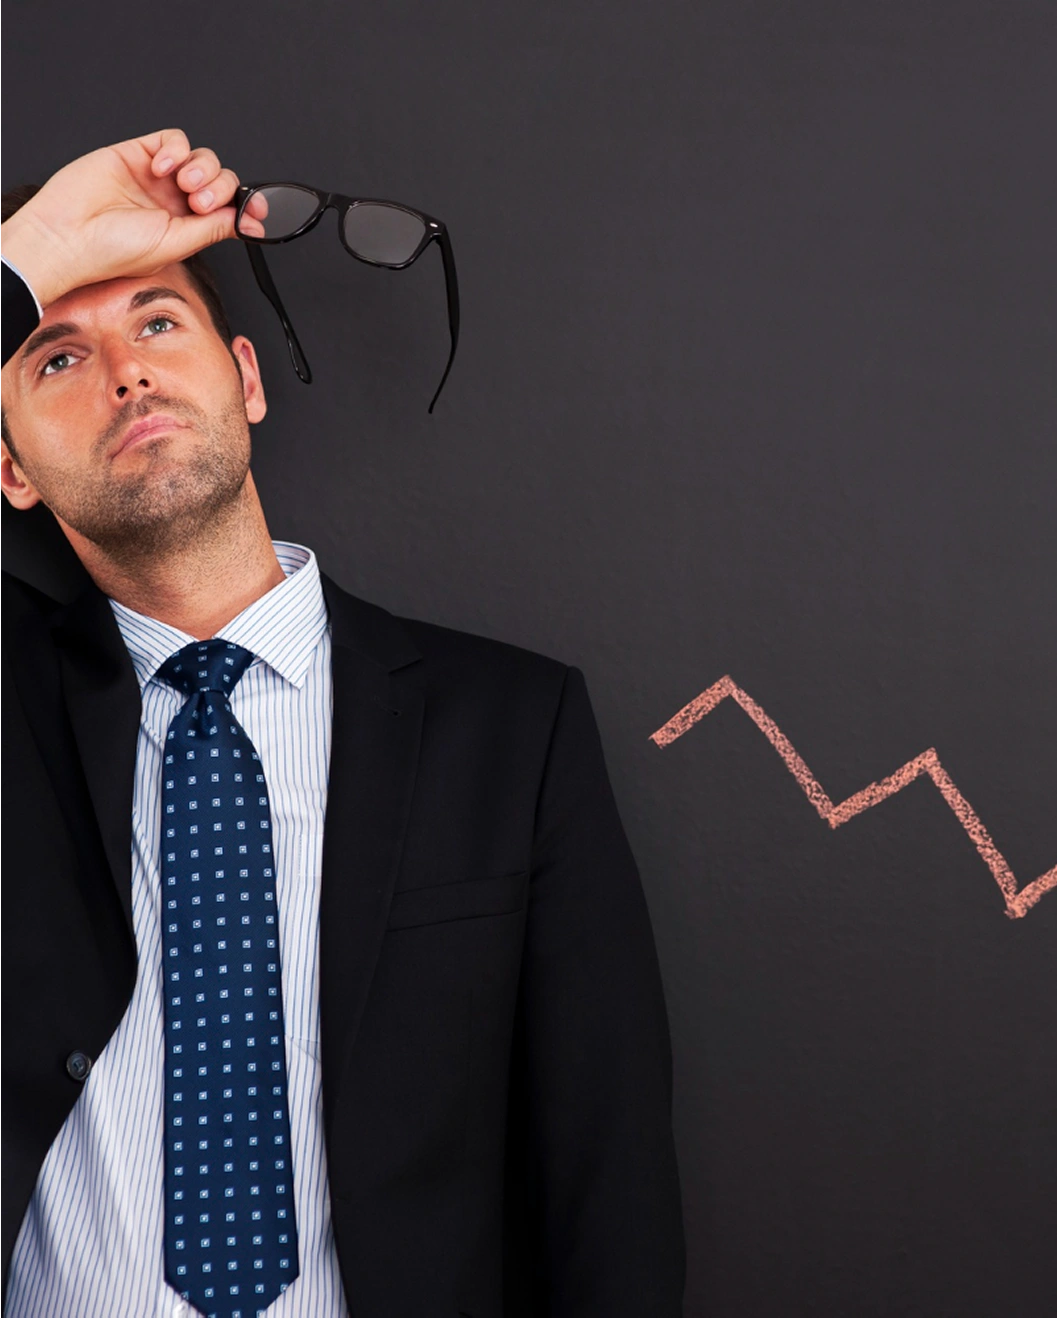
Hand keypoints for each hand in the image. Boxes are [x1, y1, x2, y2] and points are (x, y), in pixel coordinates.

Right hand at [0, 128, 258, 307]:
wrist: (69, 235)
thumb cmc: (112, 252)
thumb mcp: (175, 245)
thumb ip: (211, 229)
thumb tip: (244, 220)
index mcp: (186, 229)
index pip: (227, 211)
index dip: (246, 208)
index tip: (260, 211)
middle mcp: (174, 203)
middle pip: (219, 181)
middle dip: (219, 188)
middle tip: (201, 202)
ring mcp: (158, 178)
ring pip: (202, 158)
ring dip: (202, 169)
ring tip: (183, 185)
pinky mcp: (139, 154)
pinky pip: (174, 140)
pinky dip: (177, 150)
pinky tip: (163, 168)